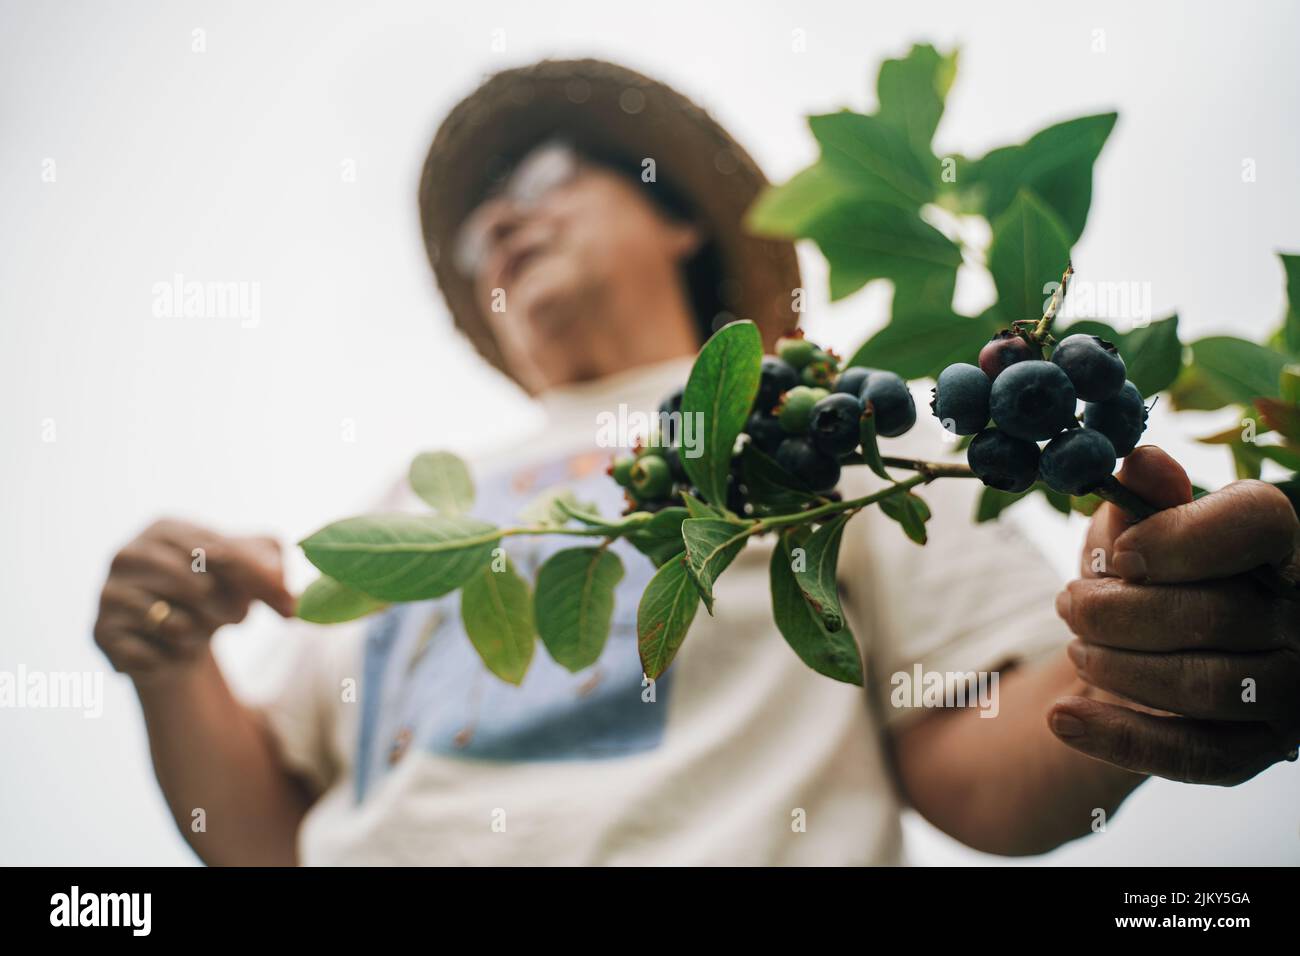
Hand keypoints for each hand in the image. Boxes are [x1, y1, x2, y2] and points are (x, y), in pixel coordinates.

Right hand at [93, 519, 295, 682]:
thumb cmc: (216, 593)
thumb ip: (273, 570)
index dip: (255, 577)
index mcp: (165, 529)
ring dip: (202, 635)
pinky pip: (154, 653)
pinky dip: (172, 657)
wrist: (173, 639)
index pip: (218, 550)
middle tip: (236, 617)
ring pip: (177, 624)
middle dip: (230, 610)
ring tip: (198, 628)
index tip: (285, 600)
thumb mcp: (252, 570)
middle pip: (199, 587)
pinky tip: (167, 648)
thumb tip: (288, 598)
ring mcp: (109, 593)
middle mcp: (128, 554)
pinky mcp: (101, 632)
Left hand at [1048, 446, 1299, 784]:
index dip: (1180, 537)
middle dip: (1118, 612)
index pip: (1259, 523)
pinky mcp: (1261, 749)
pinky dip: (1120, 737)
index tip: (1118, 556)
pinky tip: (1063, 716)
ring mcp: (1291, 688)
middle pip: (1214, 614)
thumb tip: (1143, 463)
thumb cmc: (1147, 578)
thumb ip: (1143, 498)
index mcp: (1279, 545)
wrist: (1146, 652)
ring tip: (1076, 648)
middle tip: (1067, 604)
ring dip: (1117, 668)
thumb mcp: (1134, 530)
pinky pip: (1195, 754)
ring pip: (1204, 685)